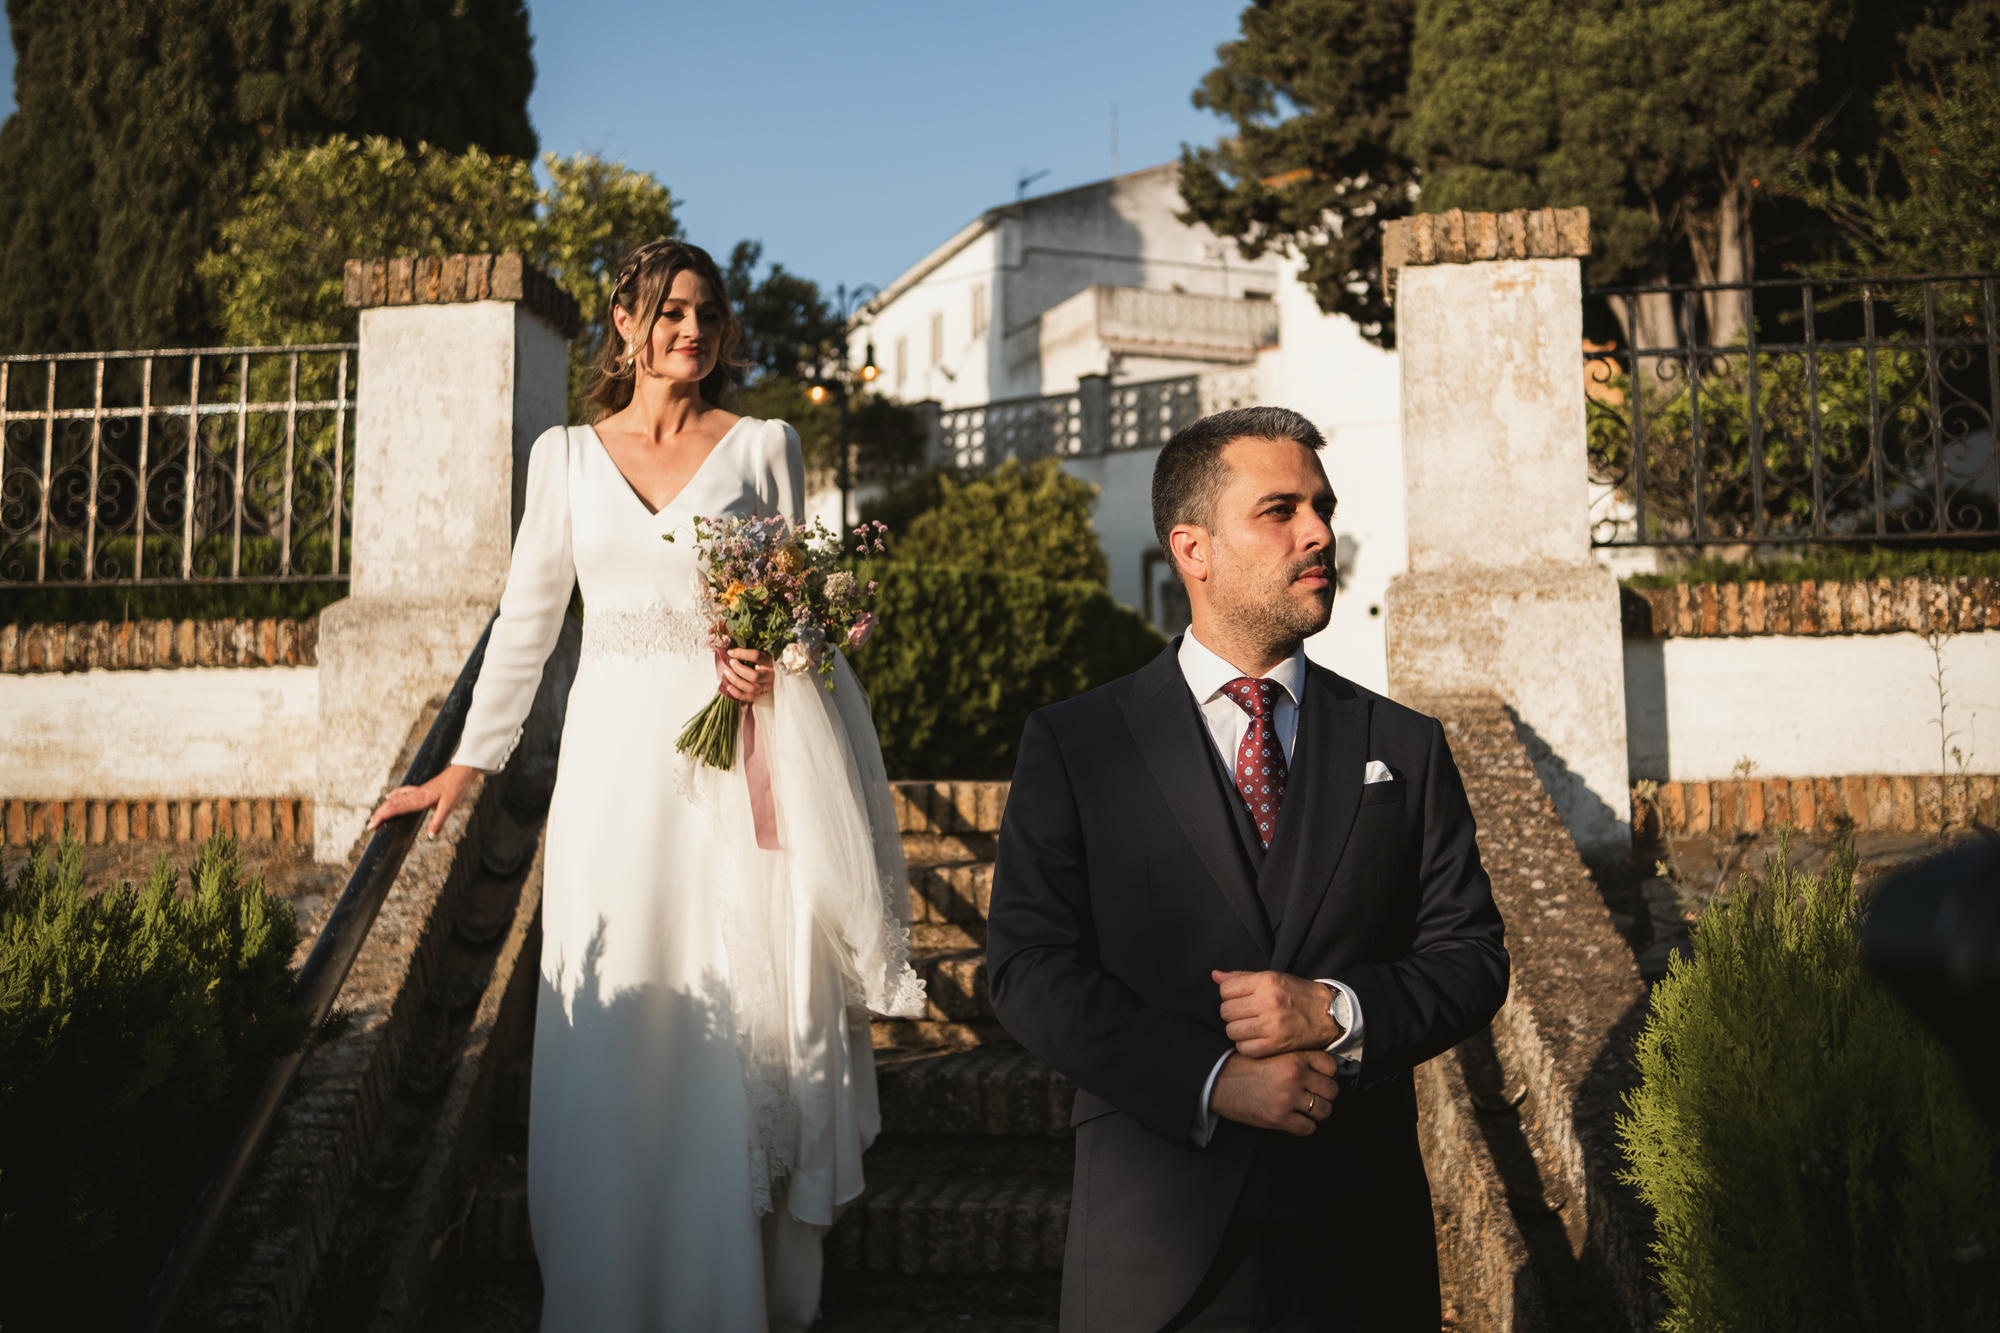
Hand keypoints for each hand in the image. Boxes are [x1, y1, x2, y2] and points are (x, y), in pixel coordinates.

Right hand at [367, 763, 478, 837]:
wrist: (461, 772)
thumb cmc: (456, 788)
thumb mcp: (449, 807)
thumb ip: (438, 822)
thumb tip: (430, 836)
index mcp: (419, 799)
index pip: (396, 808)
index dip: (382, 816)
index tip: (372, 825)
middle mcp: (415, 794)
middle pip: (392, 804)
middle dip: (379, 814)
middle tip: (369, 825)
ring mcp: (417, 791)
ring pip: (396, 799)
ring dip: (384, 807)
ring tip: (376, 816)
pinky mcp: (421, 789)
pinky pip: (403, 793)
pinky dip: (394, 796)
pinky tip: (389, 797)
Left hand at [718, 648, 774, 702]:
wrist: (776, 675)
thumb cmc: (766, 661)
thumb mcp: (763, 653)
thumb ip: (751, 652)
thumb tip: (732, 649)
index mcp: (771, 662)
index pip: (756, 656)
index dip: (741, 653)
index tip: (730, 652)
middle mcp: (770, 676)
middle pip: (754, 676)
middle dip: (739, 669)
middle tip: (731, 663)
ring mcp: (766, 687)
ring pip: (751, 688)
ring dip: (736, 681)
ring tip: (727, 673)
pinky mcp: (761, 695)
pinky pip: (749, 697)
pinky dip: (737, 693)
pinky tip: (729, 687)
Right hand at [1209, 1050, 1338, 1135]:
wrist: (1218, 1081)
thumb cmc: (1242, 1067)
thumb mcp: (1271, 1053)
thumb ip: (1295, 1058)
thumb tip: (1318, 1069)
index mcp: (1293, 1057)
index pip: (1330, 1066)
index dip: (1330, 1074)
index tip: (1325, 1078)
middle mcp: (1294, 1077)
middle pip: (1331, 1090)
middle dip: (1326, 1095)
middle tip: (1317, 1096)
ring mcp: (1288, 1098)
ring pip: (1324, 1110)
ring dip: (1318, 1112)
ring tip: (1309, 1110)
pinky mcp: (1279, 1118)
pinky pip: (1308, 1128)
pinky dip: (1306, 1126)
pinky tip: (1297, 1120)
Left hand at [1214, 970, 1343, 1057]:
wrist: (1329, 1014)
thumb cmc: (1298, 994)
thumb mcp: (1273, 978)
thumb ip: (1242, 977)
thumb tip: (1215, 975)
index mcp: (1266, 981)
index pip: (1225, 989)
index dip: (1228, 995)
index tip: (1239, 999)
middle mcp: (1267, 1002)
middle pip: (1226, 1011)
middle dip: (1232, 1013)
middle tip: (1244, 1015)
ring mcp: (1272, 1024)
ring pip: (1232, 1030)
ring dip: (1237, 1030)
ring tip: (1249, 1027)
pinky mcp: (1276, 1044)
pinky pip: (1244, 1048)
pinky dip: (1246, 1046)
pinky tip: (1256, 1039)